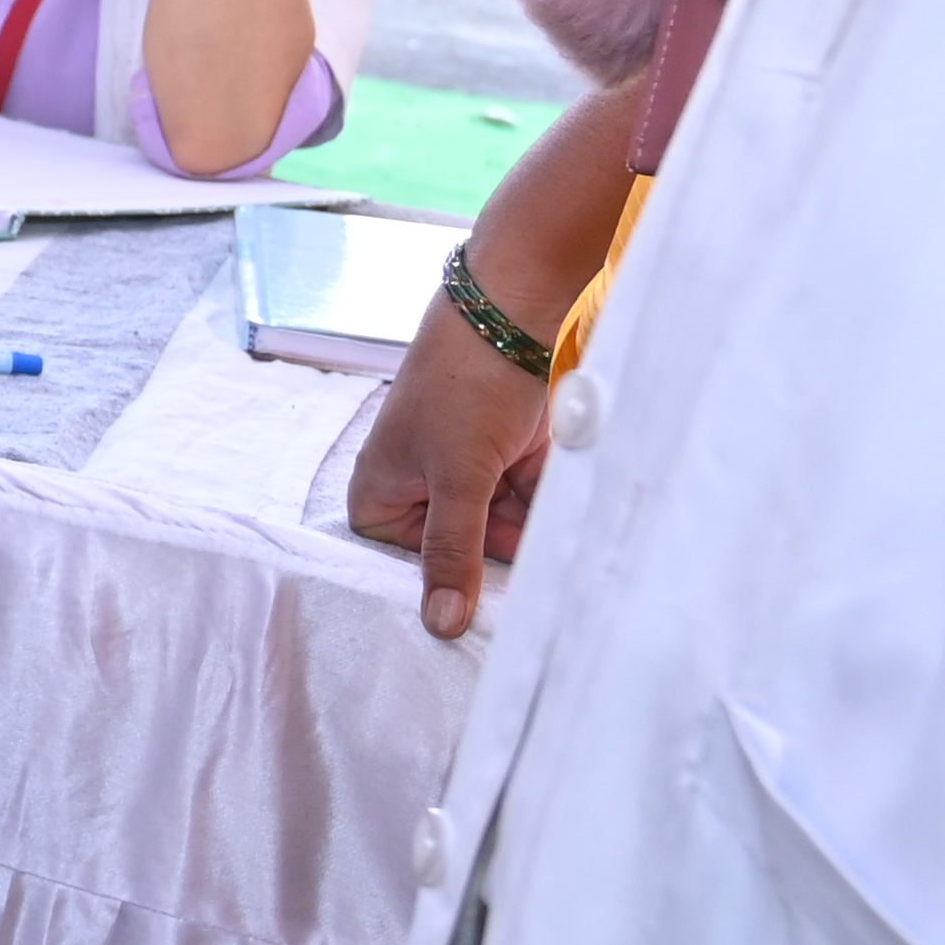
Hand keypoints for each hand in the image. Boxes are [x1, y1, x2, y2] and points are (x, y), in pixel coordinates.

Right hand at [354, 301, 554, 640]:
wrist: (516, 319)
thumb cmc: (463, 387)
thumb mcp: (457, 477)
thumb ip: (452, 553)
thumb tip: (440, 626)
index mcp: (382, 496)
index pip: (404, 567)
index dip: (440, 585)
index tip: (477, 614)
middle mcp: (421, 493)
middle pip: (458, 557)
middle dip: (494, 563)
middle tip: (526, 582)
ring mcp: (468, 482)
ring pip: (501, 540)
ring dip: (529, 539)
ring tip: (550, 535)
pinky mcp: (509, 471)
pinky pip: (529, 516)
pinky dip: (547, 517)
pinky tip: (562, 516)